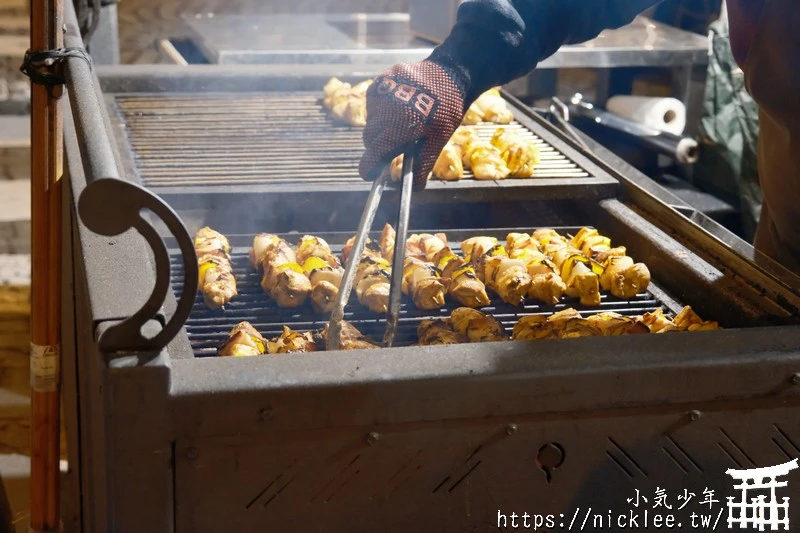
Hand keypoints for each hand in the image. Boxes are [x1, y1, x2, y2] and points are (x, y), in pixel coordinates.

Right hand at [359, 61, 466, 189]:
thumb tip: (415, 188)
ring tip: (401, 119)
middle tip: (394, 143)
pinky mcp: (380, 79)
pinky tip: (398, 105)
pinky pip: (372, 102)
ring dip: (380, 125)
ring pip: (370, 119)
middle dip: (378, 145)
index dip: (368, 167)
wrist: (451, 73)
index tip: (368, 174)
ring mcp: (382, 91)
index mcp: (401, 126)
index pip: (374, 152)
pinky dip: (380, 108)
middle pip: (369, 137)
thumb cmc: (447, 110)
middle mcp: (386, 108)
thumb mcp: (438, 140)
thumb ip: (423, 164)